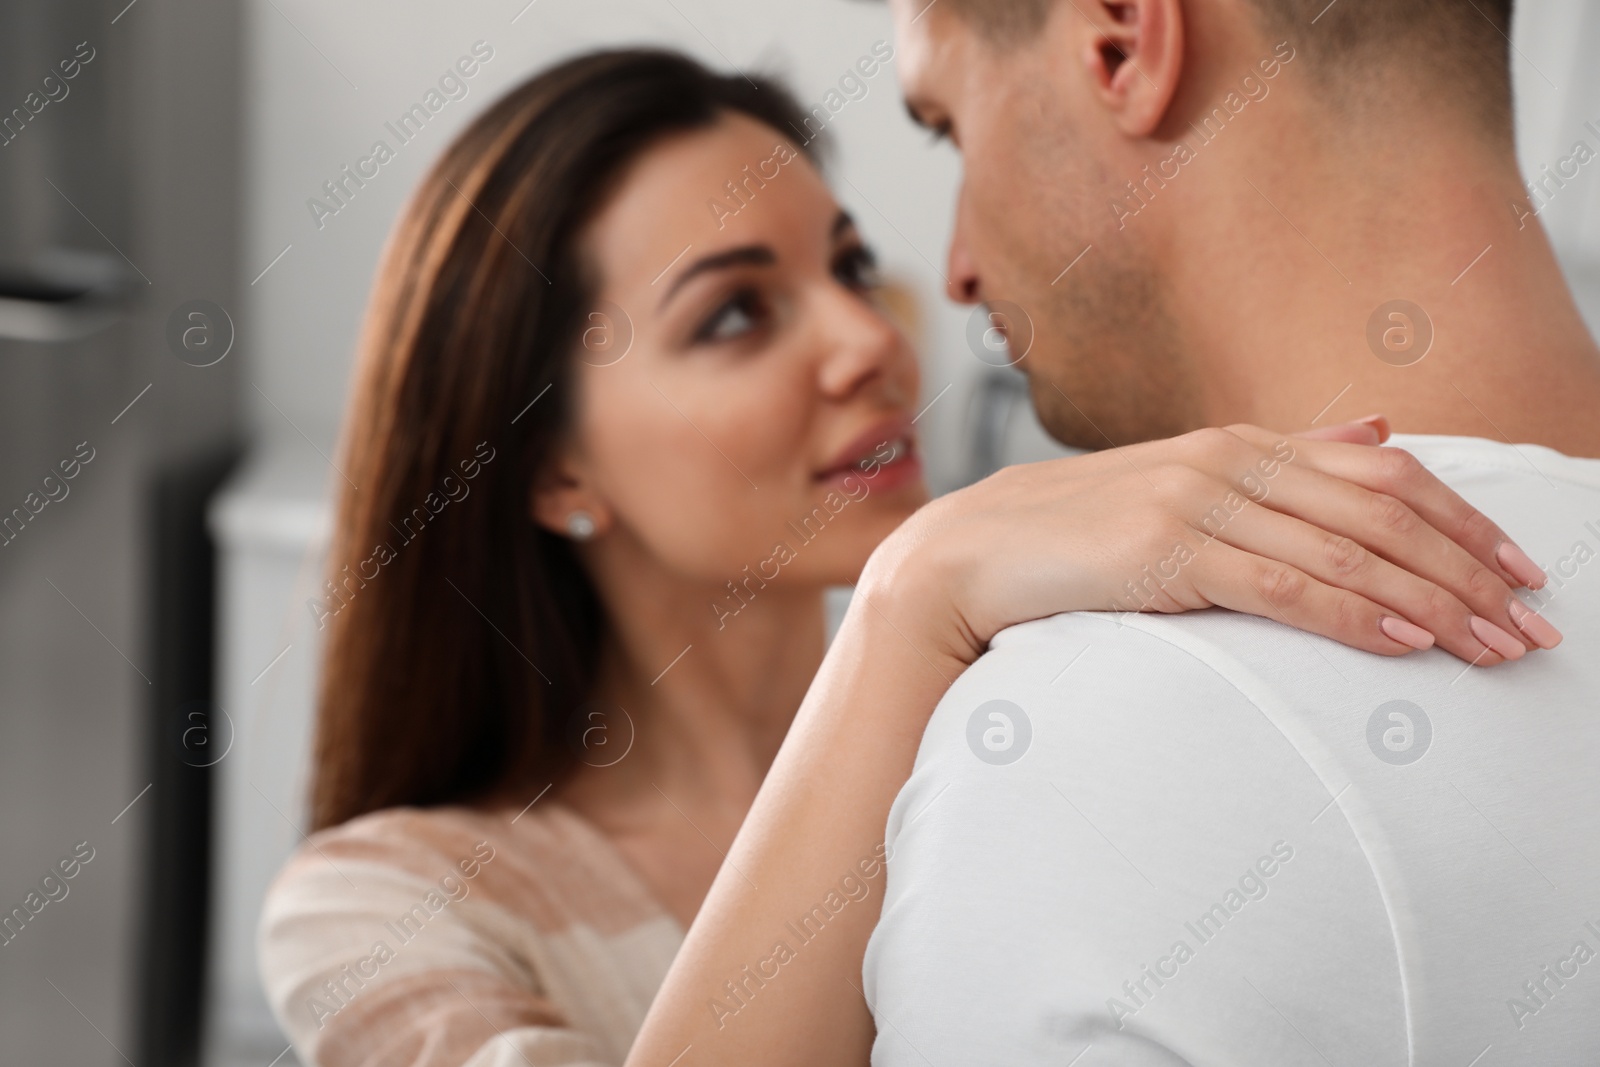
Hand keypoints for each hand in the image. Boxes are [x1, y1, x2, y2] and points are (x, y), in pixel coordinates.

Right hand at [862, 418, 1555, 667]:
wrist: (972, 551)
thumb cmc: (1076, 533)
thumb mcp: (1185, 484)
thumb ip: (1281, 463)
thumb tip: (1374, 432)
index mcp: (1240, 444)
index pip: (1381, 474)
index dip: (1461, 519)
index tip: (1519, 568)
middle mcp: (1229, 460)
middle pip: (1382, 510)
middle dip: (1469, 569)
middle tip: (1533, 624)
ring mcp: (1198, 500)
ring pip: (1346, 550)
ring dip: (1432, 601)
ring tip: (1492, 646)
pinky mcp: (1167, 551)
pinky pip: (1282, 585)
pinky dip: (1352, 613)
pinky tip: (1403, 641)